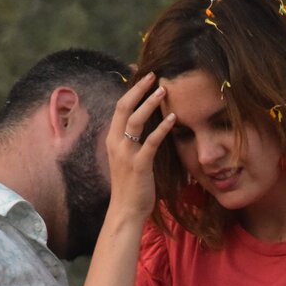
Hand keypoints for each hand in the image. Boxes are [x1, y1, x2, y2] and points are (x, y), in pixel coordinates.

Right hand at [108, 72, 176, 217]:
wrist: (125, 211)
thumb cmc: (130, 185)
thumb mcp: (127, 158)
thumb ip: (133, 141)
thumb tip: (145, 126)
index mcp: (113, 139)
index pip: (119, 107)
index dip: (131, 90)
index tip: (143, 76)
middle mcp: (116, 143)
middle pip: (124, 107)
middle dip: (139, 89)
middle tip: (154, 74)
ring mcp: (126, 154)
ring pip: (135, 121)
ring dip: (149, 103)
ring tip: (164, 90)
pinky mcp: (139, 165)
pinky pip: (150, 142)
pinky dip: (161, 128)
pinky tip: (173, 118)